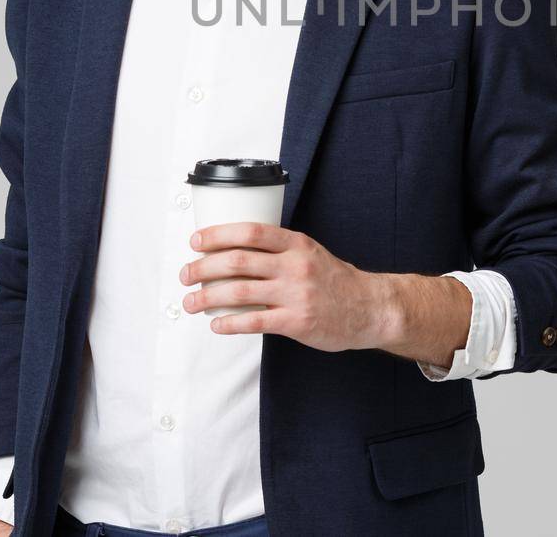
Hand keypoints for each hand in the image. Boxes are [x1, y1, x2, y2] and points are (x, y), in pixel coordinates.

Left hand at [180, 222, 393, 351]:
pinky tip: (216, 324)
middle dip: (203, 267)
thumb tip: (235, 251)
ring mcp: (296, 294)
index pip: (251, 232)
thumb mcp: (311, 253)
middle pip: (237, 261)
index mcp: (297, 244)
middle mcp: (295, 266)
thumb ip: (279, 251)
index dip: (218, 234)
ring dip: (207, 296)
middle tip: (186, 274)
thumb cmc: (335, 281)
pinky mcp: (297, 322)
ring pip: (239, 291)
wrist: (369, 308)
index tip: (196, 241)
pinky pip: (254, 321)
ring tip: (191, 302)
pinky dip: (229, 323)